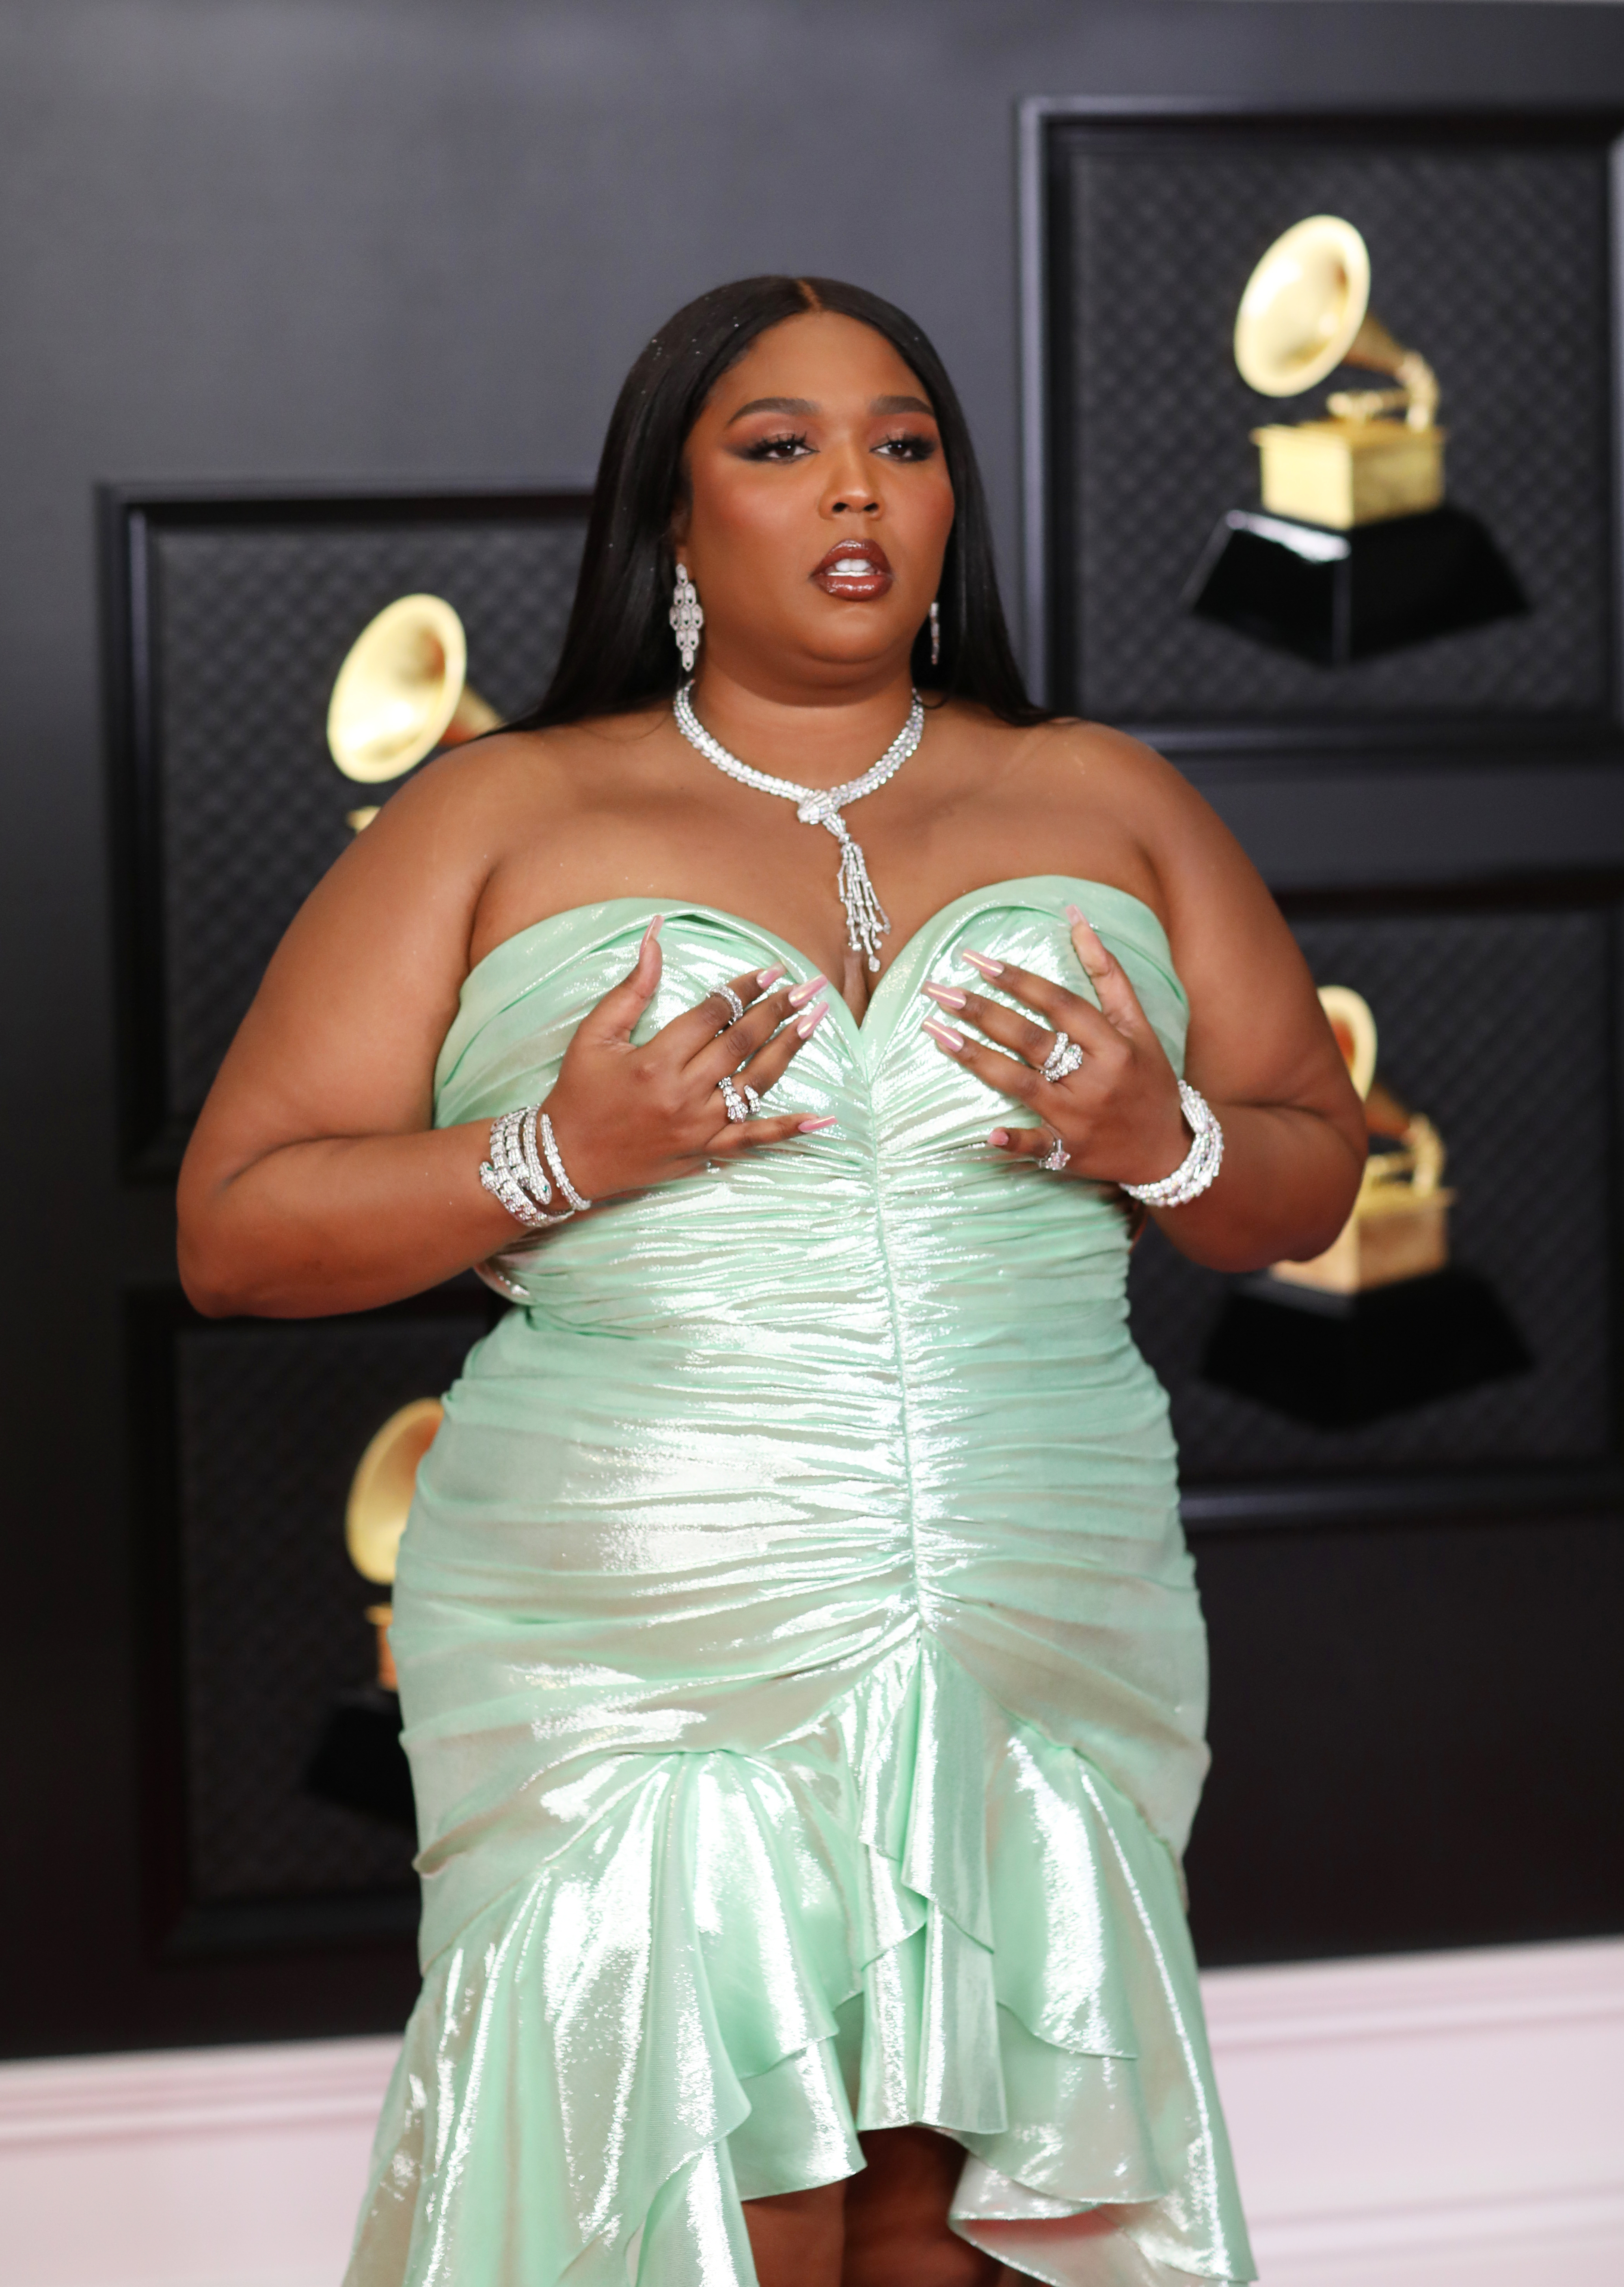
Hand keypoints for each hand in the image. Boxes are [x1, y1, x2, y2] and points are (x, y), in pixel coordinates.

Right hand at [539, 917, 834, 1201]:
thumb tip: (655, 936)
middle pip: (741, 1044)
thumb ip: (631, 988)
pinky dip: (788, 1131)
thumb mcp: (594, 1035)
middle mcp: (682, 1093)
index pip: (712, 1015)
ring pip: (755, 1084)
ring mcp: (698, 1126)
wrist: (566, 1160)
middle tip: (808, 986)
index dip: (744, 989)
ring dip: (789, 1051)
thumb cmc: (578, 1094)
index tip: (772, 969)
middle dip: (778, 1011)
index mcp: (654, 1060)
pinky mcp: (705, 1151)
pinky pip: (754, 1140)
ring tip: (815, 1021)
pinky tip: (820, 1120)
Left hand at [919, 907, 1190, 1185]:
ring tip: (936, 1033)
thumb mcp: (1137, 1025)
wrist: (1165, 1150)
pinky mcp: (1067, 1152)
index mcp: (1114, 1045)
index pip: (1059, 1004)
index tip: (978, 961)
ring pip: (1019, 1083)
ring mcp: (1078, 1118)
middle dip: (981, 1012)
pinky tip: (984, 1133)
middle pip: (1030, 1039)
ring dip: (975, 1058)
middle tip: (939, 990)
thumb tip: (1076, 917)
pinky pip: (1035, 1146)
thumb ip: (1107, 973)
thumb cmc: (1147, 1079)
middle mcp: (1095, 1079)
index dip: (1018, 981)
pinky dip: (1012, 1140)